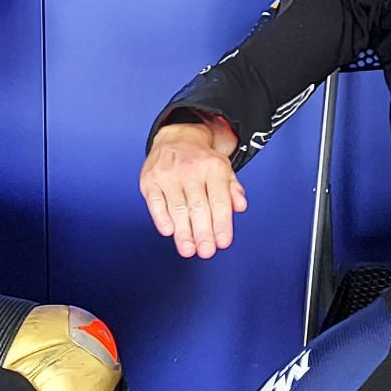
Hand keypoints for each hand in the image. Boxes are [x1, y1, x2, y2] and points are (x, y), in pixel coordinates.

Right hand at [139, 115, 246, 258]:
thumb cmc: (201, 161)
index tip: (223, 243)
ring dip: (183, 232)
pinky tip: (168, 231)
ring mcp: (168, 174)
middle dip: (203, 232)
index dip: (222, 223)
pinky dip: (161, 217)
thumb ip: (233, 190)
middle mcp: (191, 170)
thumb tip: (240, 206)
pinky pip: (155, 201)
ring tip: (188, 250)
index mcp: (213, 168)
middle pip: (199, 206)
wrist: (176, 138)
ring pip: (178, 207)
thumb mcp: (223, 169)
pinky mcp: (150, 179)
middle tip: (206, 252)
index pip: (219, 200)